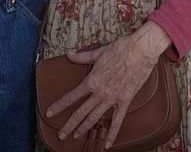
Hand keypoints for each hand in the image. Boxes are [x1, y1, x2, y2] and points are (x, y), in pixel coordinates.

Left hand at [46, 23, 171, 147]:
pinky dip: (112, 133)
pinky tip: (107, 144)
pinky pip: (118, 121)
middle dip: (69, 125)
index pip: (71, 97)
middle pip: (80, 112)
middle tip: (60, 135)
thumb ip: (82, 57)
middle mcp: (100, 92)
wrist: (141, 50)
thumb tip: (69, 54)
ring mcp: (112, 98)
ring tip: (76, 136)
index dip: (59, 106)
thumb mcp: (98, 52)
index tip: (49, 113)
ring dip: (84, 128)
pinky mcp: (125, 100)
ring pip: (95, 118)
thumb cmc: (120, 48)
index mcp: (91, 80)